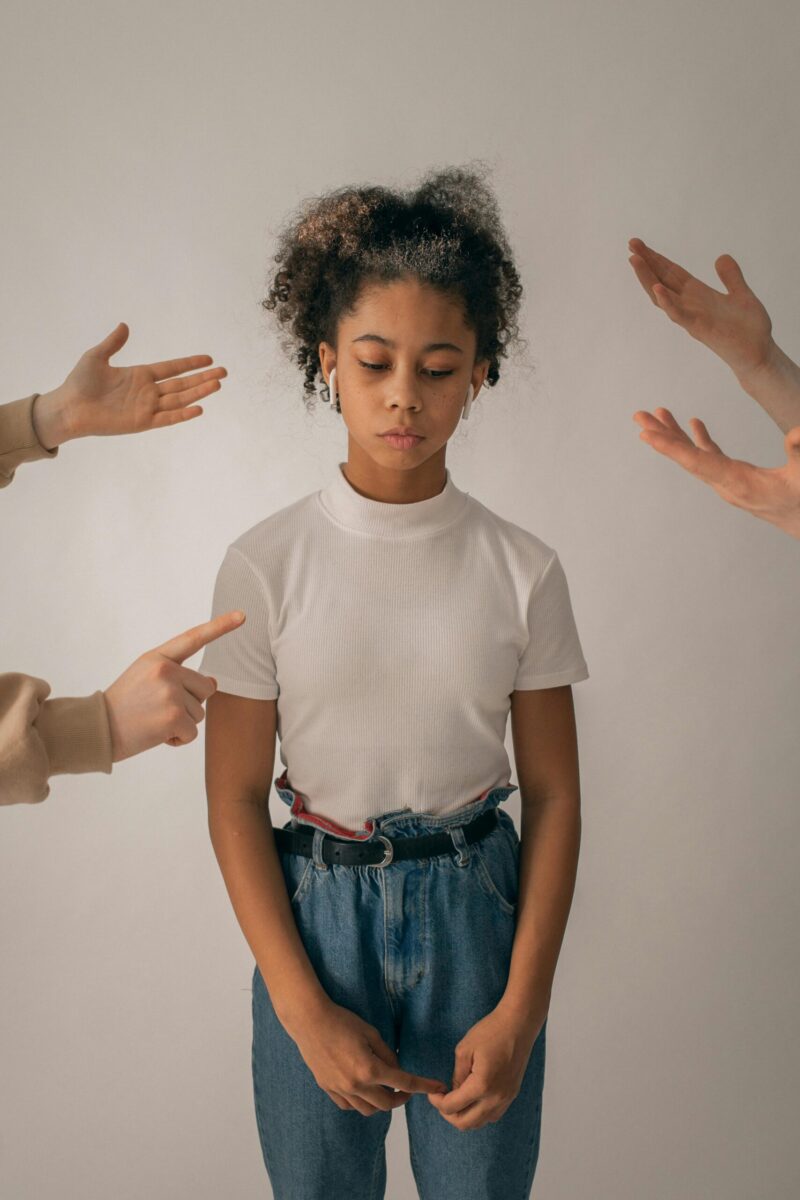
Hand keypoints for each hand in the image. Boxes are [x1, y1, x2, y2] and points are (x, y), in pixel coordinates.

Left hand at [32, 322, 226, 447]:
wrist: (70, 408)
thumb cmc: (80, 383)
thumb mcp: (96, 356)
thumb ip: (113, 343)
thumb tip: (125, 326)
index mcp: (140, 375)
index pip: (172, 368)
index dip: (190, 363)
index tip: (208, 359)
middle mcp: (147, 392)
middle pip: (182, 384)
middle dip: (203, 378)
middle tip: (224, 372)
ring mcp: (147, 408)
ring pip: (180, 399)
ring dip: (199, 392)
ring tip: (217, 384)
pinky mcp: (142, 422)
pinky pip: (167, 418)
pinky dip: (183, 414)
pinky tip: (199, 408)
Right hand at [102, 610, 245, 761]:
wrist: (97, 729)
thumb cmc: (123, 706)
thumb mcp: (145, 678)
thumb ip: (178, 676)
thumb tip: (214, 683)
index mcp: (157, 657)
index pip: (193, 638)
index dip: (221, 626)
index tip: (243, 615)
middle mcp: (166, 670)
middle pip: (205, 688)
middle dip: (189, 703)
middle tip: (158, 709)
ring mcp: (170, 691)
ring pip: (200, 712)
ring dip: (181, 723)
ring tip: (153, 720)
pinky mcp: (174, 716)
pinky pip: (193, 732)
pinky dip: (179, 739)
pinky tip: (157, 735)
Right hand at [290, 998, 447, 1116]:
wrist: (310, 1021)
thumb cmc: (342, 1021)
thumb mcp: (371, 1033)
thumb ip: (388, 1054)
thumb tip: (396, 1070)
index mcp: (370, 1069)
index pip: (404, 1083)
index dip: (423, 1086)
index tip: (437, 1088)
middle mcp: (355, 1084)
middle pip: (386, 1104)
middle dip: (401, 1098)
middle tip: (405, 1089)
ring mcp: (340, 1089)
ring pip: (367, 1110)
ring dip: (381, 1103)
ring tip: (385, 1090)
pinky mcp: (328, 1088)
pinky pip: (349, 1106)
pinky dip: (361, 1102)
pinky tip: (363, 1090)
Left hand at [427, 1005, 542, 1130]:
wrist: (518, 1025)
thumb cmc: (491, 1032)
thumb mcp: (464, 1049)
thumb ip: (457, 1075)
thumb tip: (454, 1092)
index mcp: (481, 1086)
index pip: (453, 1107)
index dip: (437, 1102)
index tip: (432, 1093)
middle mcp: (495, 1098)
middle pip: (466, 1123)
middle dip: (449, 1115)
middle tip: (441, 1100)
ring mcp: (506, 1098)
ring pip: (480, 1122)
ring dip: (465, 1116)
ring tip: (456, 1099)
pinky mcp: (512, 1095)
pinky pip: (492, 1115)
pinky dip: (479, 1113)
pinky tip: (473, 1099)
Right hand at [628, 237, 774, 381]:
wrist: (758, 355)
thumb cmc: (749, 330)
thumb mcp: (741, 295)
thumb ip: (731, 277)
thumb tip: (721, 257)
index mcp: (698, 294)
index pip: (671, 273)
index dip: (656, 258)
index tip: (640, 245)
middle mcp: (690, 305)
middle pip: (662, 280)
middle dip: (646, 263)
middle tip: (631, 244)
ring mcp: (692, 317)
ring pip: (662, 296)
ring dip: (647, 278)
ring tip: (635, 260)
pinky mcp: (699, 329)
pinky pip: (679, 315)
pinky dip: (667, 303)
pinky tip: (657, 288)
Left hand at [633, 407, 799, 538]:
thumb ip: (799, 452)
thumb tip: (795, 433)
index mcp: (738, 484)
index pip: (696, 463)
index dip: (670, 448)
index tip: (646, 435)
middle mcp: (726, 484)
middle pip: (686, 458)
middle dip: (662, 436)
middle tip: (639, 416)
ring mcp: (728, 482)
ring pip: (694, 457)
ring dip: (676, 435)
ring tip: (659, 414)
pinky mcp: (735, 479)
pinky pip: (710, 458)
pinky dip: (699, 441)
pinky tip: (694, 424)